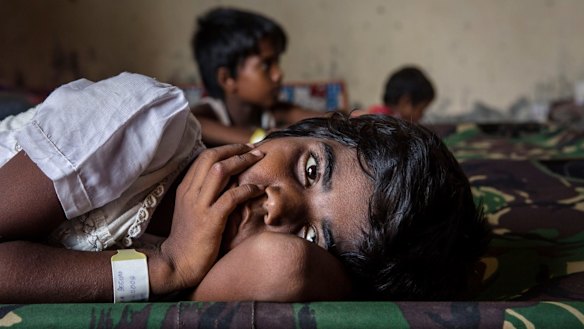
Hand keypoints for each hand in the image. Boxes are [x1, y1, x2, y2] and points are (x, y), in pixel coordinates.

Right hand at [160, 144, 264, 289]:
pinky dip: (247, 189)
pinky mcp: (210, 221)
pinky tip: (258, 189)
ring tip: (259, 160)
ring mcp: (199, 205)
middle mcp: (190, 192)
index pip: (204, 157)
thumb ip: (204, 194)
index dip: (226, 149)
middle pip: (211, 157)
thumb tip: (227, 181)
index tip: (243, 148)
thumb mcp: (191, 210)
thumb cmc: (189, 239)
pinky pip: (231, 197)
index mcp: (185, 188)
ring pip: (220, 170)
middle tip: (255, 149)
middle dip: (235, 149)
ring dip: (242, 162)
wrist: (177, 264)